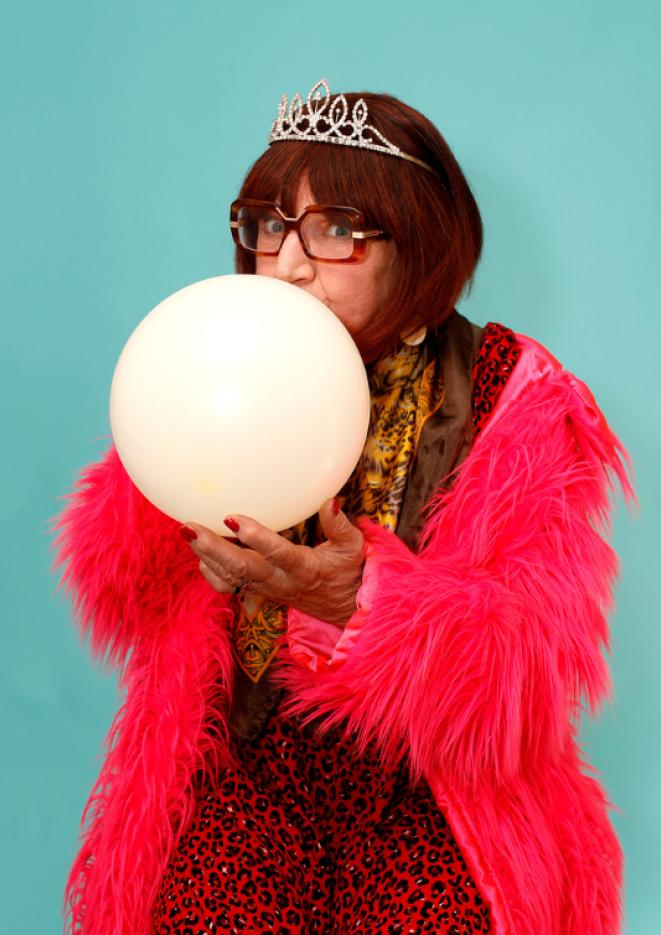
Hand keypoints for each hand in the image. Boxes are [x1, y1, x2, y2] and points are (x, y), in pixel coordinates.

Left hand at [180, 499, 365, 626]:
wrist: (339, 607)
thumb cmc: (345, 571)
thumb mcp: (352, 548)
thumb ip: (340, 526)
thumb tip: (330, 501)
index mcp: (304, 569)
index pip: (278, 554)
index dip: (256, 538)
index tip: (232, 518)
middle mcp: (280, 582)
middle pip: (242, 569)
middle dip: (214, 548)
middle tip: (190, 527)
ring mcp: (264, 589)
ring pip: (229, 577)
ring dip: (206, 556)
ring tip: (187, 531)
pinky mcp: (256, 592)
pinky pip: (227, 586)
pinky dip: (209, 570)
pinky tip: (199, 550)